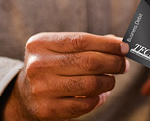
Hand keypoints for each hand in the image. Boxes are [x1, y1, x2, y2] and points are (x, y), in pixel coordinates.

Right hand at [2, 32, 128, 119]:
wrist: (24, 96)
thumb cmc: (52, 66)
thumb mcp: (61, 49)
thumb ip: (90, 44)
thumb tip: (121, 44)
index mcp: (41, 43)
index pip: (81, 40)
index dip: (108, 44)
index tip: (124, 48)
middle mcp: (38, 65)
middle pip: (89, 62)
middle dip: (114, 63)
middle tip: (124, 65)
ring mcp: (42, 88)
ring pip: (90, 84)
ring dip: (109, 82)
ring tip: (110, 80)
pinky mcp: (47, 109)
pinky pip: (85, 105)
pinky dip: (99, 99)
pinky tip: (100, 94)